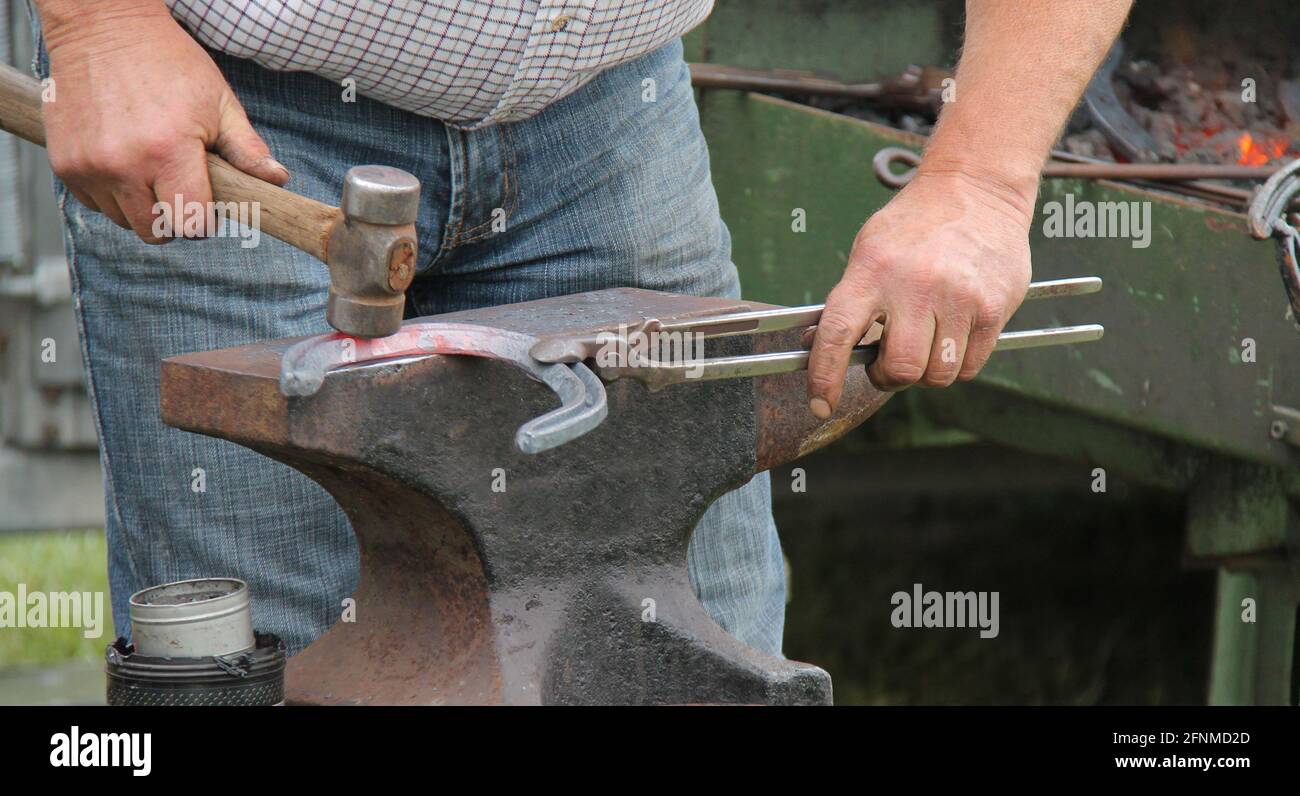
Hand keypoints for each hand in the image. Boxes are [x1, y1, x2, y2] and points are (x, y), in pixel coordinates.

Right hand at [39, 3, 287, 241]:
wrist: (102, 28)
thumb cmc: (168, 63)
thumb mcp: (219, 101)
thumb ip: (247, 149)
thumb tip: (278, 180)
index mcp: (168, 151)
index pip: (192, 224)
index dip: (205, 219)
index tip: (207, 202)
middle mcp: (123, 164)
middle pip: (157, 231)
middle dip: (175, 217)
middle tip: (180, 185)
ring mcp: (89, 166)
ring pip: (124, 221)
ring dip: (142, 205)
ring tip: (151, 166)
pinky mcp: (65, 164)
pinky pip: (94, 204)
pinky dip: (112, 193)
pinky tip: (124, 160)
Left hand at [805, 169, 1033, 417]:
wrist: (977, 188)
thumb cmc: (913, 225)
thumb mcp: (868, 250)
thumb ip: (850, 301)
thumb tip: (818, 348)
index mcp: (872, 272)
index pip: (838, 335)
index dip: (824, 377)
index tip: (820, 404)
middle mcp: (915, 286)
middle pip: (900, 370)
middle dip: (888, 377)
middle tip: (887, 363)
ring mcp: (959, 298)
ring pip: (937, 375)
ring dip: (925, 373)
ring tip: (923, 345)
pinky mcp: (993, 307)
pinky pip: (969, 366)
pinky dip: (956, 363)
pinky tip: (950, 336)